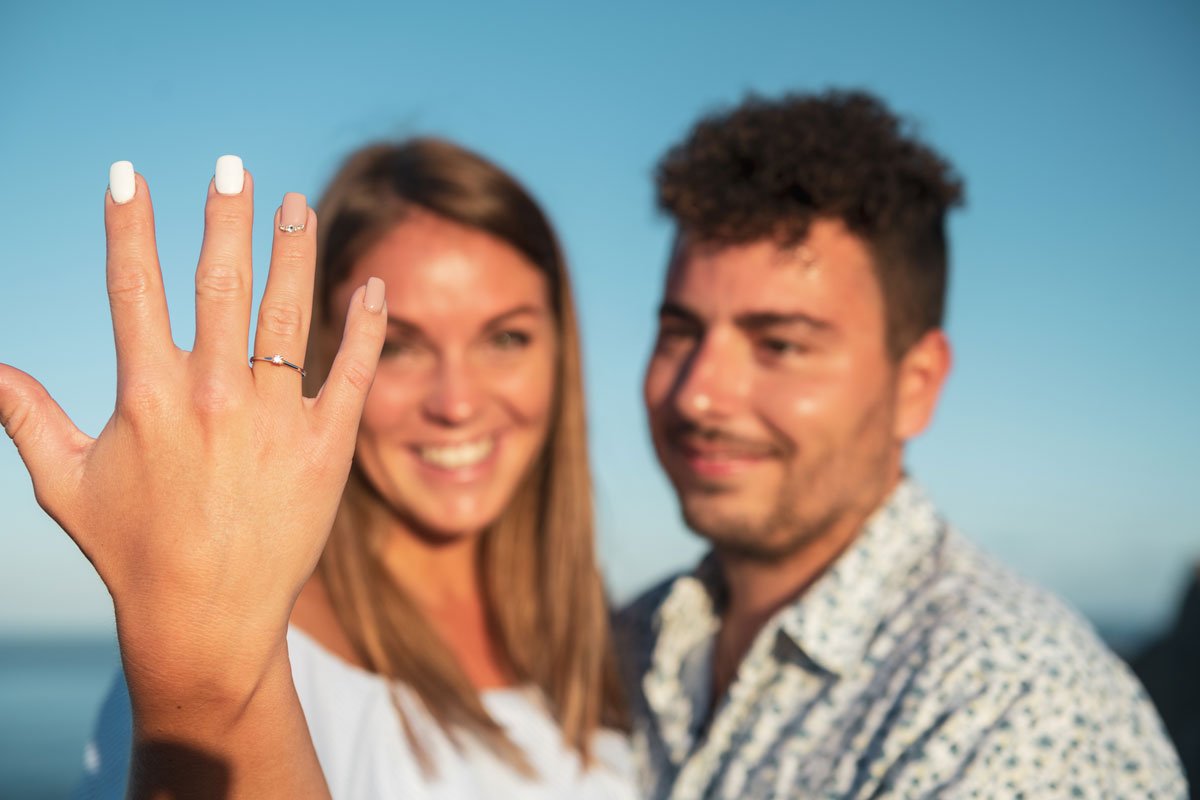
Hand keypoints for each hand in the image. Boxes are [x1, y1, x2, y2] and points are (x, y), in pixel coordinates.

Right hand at [0, 159, 383, 794]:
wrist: (207, 619)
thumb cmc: (132, 552)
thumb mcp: (65, 484)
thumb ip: (27, 417)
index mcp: (147, 396)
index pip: (134, 288)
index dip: (131, 226)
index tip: (129, 175)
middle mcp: (211, 397)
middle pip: (219, 284)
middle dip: (225, 218)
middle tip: (233, 166)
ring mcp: (274, 420)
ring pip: (287, 315)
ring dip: (292, 252)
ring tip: (296, 203)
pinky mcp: (325, 447)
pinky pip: (349, 370)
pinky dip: (363, 324)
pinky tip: (368, 284)